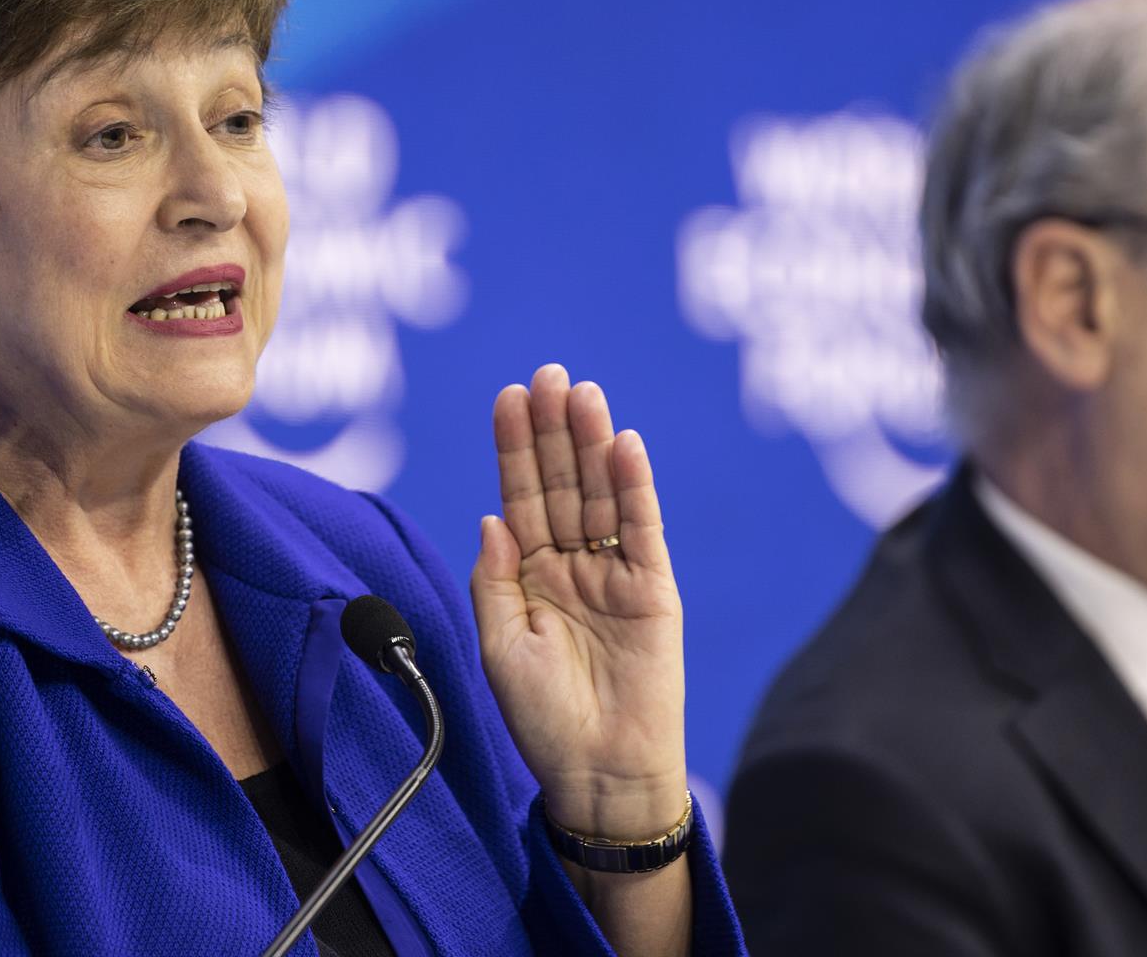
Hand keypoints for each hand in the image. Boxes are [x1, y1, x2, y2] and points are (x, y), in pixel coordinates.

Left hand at [470, 364, 687, 839]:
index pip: (520, 497)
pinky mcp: (654, 589)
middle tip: (547, 374)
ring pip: (601, 495)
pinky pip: (642, 528)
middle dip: (553, 429)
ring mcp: (614, 573)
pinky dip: (634, 486)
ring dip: (592, 443)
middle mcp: (572, 565)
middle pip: (562, 483)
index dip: (514, 449)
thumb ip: (496, 581)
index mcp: (529, 575)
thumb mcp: (498, 648)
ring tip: (582, 393)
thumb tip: (492, 517)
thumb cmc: (542, 721)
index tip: (507, 399)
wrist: (599, 772)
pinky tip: (624, 446)